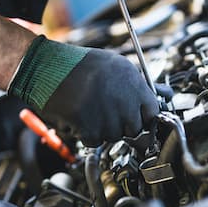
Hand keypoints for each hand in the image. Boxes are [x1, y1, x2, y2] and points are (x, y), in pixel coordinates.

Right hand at [8, 36, 157, 145]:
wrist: (47, 68)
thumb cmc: (79, 65)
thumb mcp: (116, 64)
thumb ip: (138, 84)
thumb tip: (160, 95)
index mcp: (133, 83)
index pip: (152, 112)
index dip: (144, 117)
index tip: (139, 120)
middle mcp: (123, 100)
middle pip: (134, 128)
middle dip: (123, 125)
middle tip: (109, 114)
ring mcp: (107, 115)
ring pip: (114, 136)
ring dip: (104, 129)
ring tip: (91, 110)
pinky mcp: (90, 128)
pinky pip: (96, 141)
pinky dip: (88, 135)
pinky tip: (82, 118)